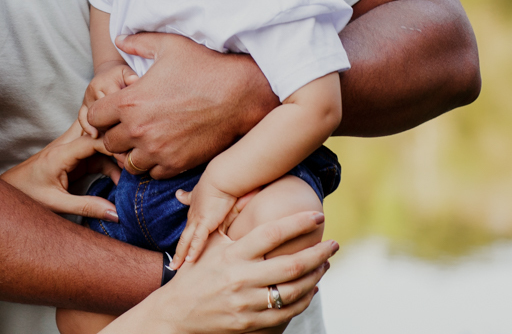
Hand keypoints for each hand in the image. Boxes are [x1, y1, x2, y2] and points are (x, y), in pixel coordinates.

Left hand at [0, 123, 121, 220]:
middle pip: (94, 130)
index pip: (91, 140)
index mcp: (59, 153)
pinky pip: (95, 153)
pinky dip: (108, 163)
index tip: (130, 160)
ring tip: (129, 171)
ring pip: (97, 139)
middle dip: (114, 139)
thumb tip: (115, 213)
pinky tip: (117, 178)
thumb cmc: (27, 195)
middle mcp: (65, 145)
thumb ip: (86, 207)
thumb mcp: (57, 204)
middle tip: (133, 157)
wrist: (10, 191)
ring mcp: (69, 149)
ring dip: (113, 152)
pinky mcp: (73, 157)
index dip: (112, 147)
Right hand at [79, 61, 138, 136]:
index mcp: (104, 84)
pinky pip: (82, 118)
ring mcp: (86, 99)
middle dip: (114, 124)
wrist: (106, 72)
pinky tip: (95, 136)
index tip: (133, 123)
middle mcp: (92, 91)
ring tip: (113, 138)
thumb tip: (134, 81)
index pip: (113, 104)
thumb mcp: (126, 72)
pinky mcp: (83, 105)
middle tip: (126, 134)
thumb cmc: (119, 74)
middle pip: (103, 113)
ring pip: (93, 118)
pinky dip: (87, 128)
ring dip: (103, 128)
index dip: (123, 115)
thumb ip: (131, 76)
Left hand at [87, 33, 275, 178]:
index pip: (93, 117)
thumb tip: (119, 39)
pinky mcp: (176, 164)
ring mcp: (157, 150)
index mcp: (130, 101)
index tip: (115, 109)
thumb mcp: (169, 45)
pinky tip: (163, 148)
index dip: (101, 112)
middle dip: (115, 133)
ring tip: (145, 139)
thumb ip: (139, 42)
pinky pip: (152, 173)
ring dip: (132, 152)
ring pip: (127, 162)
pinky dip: (154, 164)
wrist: (240, 94)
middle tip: (130, 124)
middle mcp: (138, 129)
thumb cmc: (205, 66)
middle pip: (108, 143)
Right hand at [101, 212, 336, 333]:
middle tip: (334, 245)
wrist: (177, 312)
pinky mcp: (250, 323)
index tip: (318, 216)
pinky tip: (311, 289)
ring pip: (293, 292)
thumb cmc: (196, 272)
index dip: (298, 223)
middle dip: (318, 254)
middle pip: (291, 266)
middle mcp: (241, 278)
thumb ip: (233, 219)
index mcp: (232, 254)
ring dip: (315, 278)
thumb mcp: (211, 243)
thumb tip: (253, 191)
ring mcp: (246, 303)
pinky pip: (286, 314)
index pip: (271, 234)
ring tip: (324, 265)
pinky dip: (303, 301)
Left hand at [170, 176, 237, 268]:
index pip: (188, 230)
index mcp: (195, 212)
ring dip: (181, 255)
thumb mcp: (203, 192)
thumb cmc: (217, 183)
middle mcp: (194, 217)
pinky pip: (197, 239)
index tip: (180, 251)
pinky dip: (193, 250)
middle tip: (173, 265)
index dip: (184, 241)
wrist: (220, 177)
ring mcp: (198, 220)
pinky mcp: (206, 222)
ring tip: (175, 267)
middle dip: (178, 252)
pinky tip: (189, 260)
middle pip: (183, 238)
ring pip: (186, 241)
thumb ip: (191, 196)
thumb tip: (179, 193)